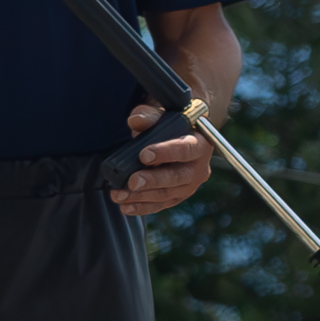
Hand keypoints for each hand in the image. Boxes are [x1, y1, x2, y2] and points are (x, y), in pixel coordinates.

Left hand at [111, 99, 214, 215]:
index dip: (166, 152)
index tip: (143, 155)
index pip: (186, 149)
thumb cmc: (170, 123)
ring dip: (141, 197)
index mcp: (201, 143)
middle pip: (177, 177)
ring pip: (167, 194)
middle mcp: (200, 167)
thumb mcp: (162, 113)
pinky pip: (161, 205)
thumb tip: (135, 120)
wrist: (179, 136)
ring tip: (118, 194)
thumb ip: (150, 115)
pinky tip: (125, 207)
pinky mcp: (178, 196)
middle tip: (132, 182)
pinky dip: (142, 207)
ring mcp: (189, 185)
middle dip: (153, 180)